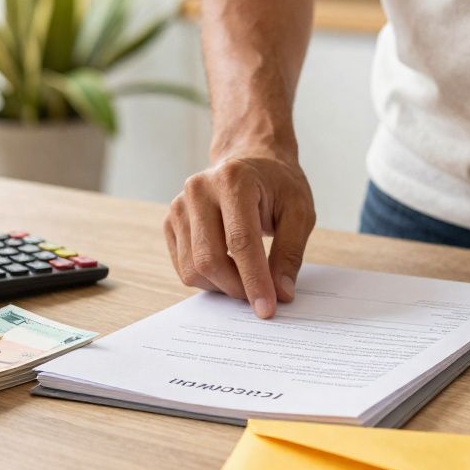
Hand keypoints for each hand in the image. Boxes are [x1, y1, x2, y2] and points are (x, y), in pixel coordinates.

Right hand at [164, 153, 315, 318]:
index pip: (240, 242)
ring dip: (222, 286)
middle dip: (237, 288)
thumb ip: (290, 253)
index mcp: (234, 180)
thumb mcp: (299, 212)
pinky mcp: (170, 221)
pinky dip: (208, 279)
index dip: (254, 280)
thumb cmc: (278, 186)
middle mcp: (199, 189)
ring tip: (247, 279)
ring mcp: (179, 205)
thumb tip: (281, 293)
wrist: (251, 161)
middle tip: (262, 297)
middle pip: (209, 259)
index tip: (267, 309)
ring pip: (192, 268)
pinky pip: (183, 266)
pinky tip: (229, 269)